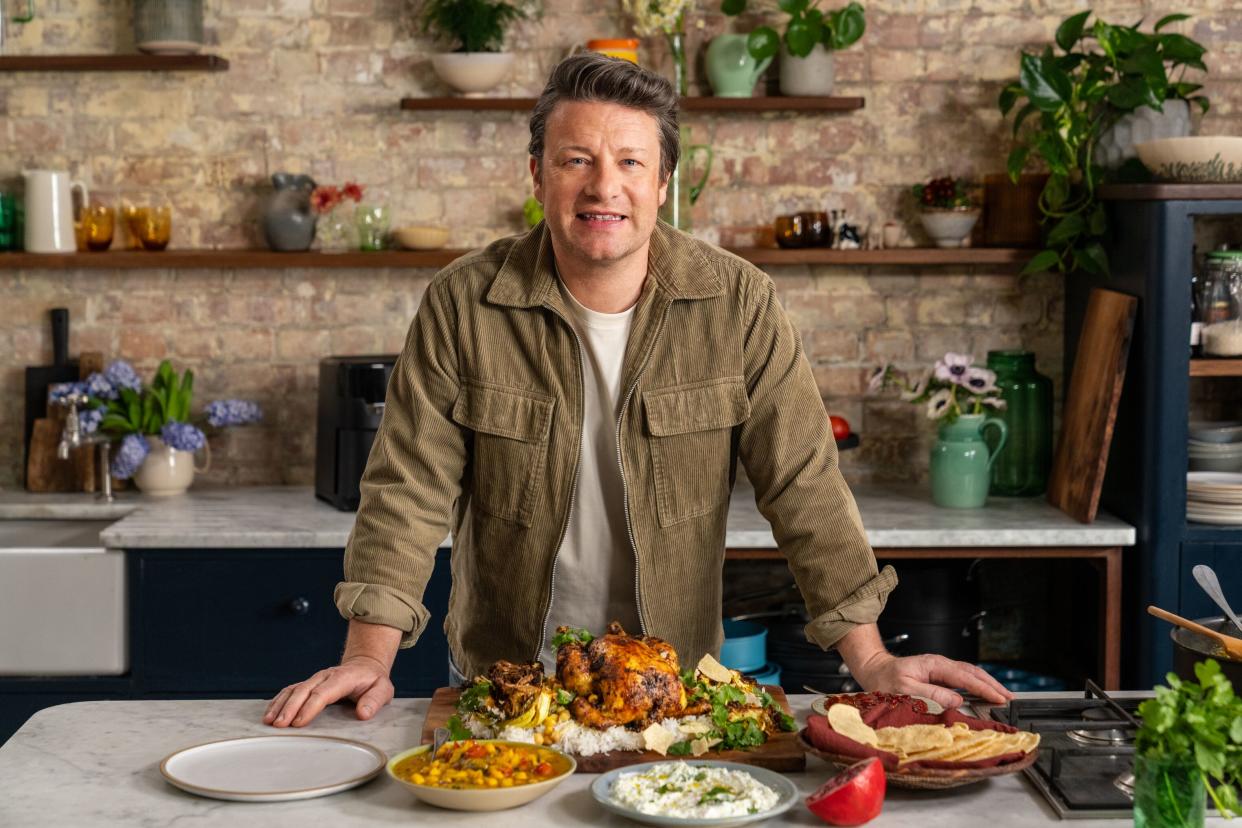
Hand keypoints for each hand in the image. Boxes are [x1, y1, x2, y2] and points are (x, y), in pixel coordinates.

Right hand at [263, 655, 393, 727]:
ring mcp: (315, 679)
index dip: (309, 707)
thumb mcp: (383, 689)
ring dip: (280, 705)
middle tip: (279, 725)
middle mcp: (325, 676)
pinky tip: (270, 714)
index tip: (298, 722)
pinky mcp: (308, 684)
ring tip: (269, 722)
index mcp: (342, 678)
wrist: (365, 666)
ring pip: (293, 690)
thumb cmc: (373, 681)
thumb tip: (363, 713)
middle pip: (303, 691)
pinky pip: (290, 691)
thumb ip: (374, 700)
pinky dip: (278, 701)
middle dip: (290, 708)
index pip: (323, 693)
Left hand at [850, 651, 1013, 709]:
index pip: (964, 677)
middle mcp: (939, 664)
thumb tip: (957, 701)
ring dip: (987, 684)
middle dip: (992, 685)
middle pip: (972, 672)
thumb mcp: (905, 690)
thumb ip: (931, 695)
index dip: (984, 688)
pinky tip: (984, 692)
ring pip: (969, 674)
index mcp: (933, 665)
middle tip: (1009, 698)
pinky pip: (962, 678)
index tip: (999, 698)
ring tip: (1003, 696)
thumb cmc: (885, 681)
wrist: (873, 670)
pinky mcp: (938, 674)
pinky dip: (976, 685)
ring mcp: (939, 668)